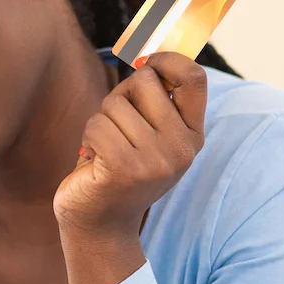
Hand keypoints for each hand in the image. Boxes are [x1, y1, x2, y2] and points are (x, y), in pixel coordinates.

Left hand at [54, 51, 207, 236]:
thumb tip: (148, 57)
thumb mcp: (148, 136)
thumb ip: (155, 100)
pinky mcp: (125, 168)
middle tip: (117, 128)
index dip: (167, 59)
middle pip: (145, 82)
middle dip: (121, 96)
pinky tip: (95, 162)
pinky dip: (89, 138)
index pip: (194, 77)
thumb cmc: (118, 171)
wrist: (101, 226)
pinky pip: (97, 125)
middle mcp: (182, 148)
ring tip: (106, 151)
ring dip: (101, 122)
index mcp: (192, 136)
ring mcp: (156, 160)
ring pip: (115, 103)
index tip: (146, 64)